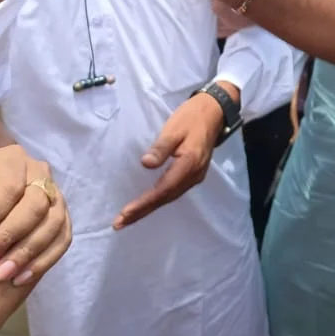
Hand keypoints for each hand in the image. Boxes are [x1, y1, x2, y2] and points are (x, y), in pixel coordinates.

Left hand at [0, 129, 70, 335]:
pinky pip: (62, 240)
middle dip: (8, 233)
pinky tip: (17, 278)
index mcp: (6, 161)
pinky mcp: (60, 226)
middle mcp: (35, 174)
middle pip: (34, 201)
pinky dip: (41, 259)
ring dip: (24, 250)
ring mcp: (52, 201)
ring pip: (50, 222)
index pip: (9, 178)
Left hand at [114, 83, 237, 229]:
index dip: (144, 203)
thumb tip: (145, 164)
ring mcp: (195, 176)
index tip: (125, 213)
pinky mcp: (193, 174)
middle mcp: (193, 176)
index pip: (162, 190)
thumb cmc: (192, 117)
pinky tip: (148, 203)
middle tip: (119, 224)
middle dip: (142, 212)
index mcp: (189, 164)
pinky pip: (174, 192)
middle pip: (165, 198)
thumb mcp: (174, 128)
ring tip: (129, 218)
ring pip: (170, 197)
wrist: (214, 111)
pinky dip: (159, 200)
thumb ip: (161, 148)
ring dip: (149, 208)